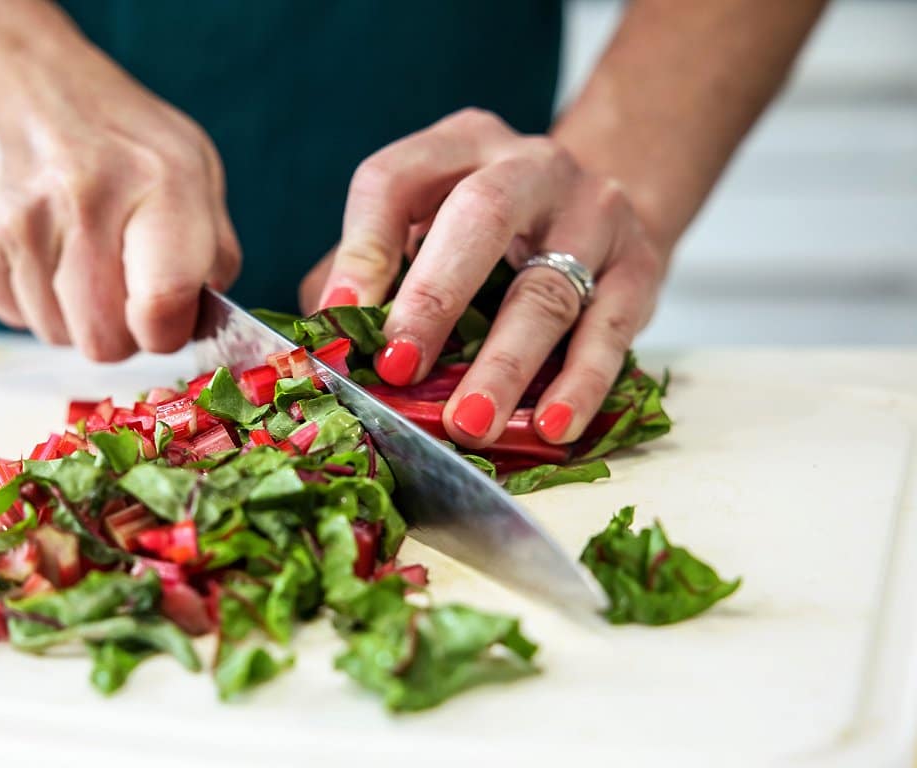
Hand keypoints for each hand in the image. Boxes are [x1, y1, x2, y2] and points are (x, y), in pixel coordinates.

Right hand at [0, 16, 238, 359]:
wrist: (2, 71)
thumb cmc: (110, 128)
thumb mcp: (188, 161)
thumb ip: (212, 246)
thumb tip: (202, 317)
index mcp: (159, 180)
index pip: (163, 307)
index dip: (166, 332)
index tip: (164, 318)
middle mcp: (85, 198)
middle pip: (105, 342)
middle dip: (118, 330)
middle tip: (119, 287)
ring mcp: (19, 221)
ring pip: (57, 335)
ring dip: (71, 313)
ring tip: (72, 250)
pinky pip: (13, 318)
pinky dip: (29, 297)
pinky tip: (36, 245)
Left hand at [308, 108, 665, 447]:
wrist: (603, 211)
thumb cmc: (485, 235)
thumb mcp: (423, 227)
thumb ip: (371, 272)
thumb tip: (324, 344)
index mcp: (455, 147)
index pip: (393, 180)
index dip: (361, 251)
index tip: (336, 318)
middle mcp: (528, 165)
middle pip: (479, 217)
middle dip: (434, 298)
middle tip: (398, 368)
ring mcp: (592, 212)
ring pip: (546, 290)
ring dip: (504, 365)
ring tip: (468, 424)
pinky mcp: (640, 265)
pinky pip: (609, 330)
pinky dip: (579, 383)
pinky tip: (551, 425)